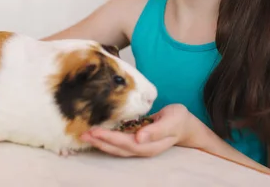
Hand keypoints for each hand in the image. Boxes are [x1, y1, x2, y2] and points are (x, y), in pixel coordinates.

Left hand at [80, 104, 195, 157]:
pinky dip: (107, 139)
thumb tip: (139, 137)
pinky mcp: (136, 140)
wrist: (185, 125)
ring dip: (101, 142)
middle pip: (118, 149)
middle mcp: (142, 148)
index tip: (96, 132)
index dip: (111, 139)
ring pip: (117, 148)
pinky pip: (119, 142)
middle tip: (84, 134)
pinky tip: (98, 134)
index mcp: (150, 145)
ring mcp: (139, 145)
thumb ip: (157, 130)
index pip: (127, 144)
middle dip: (100, 142)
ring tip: (86, 135)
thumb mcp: (171, 121)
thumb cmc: (179, 120)